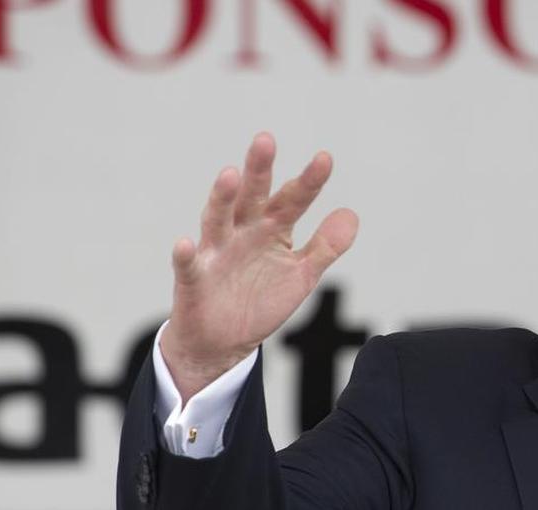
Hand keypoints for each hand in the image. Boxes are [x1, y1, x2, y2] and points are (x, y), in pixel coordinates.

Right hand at [160, 133, 358, 401]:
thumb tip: (352, 215)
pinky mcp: (194, 280)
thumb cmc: (261, 300)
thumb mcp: (301, 275)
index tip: (325, 159)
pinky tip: (185, 243)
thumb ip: (325, 246)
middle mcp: (242, 233)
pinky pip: (188, 266)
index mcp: (271, 230)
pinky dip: (185, 255)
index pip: (292, 200)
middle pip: (251, 197)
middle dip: (258, 170)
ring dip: (222, 199)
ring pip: (217, 220)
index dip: (309, 182)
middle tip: (266, 140)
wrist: (224, 341)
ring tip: (230, 176)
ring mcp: (216, 253)